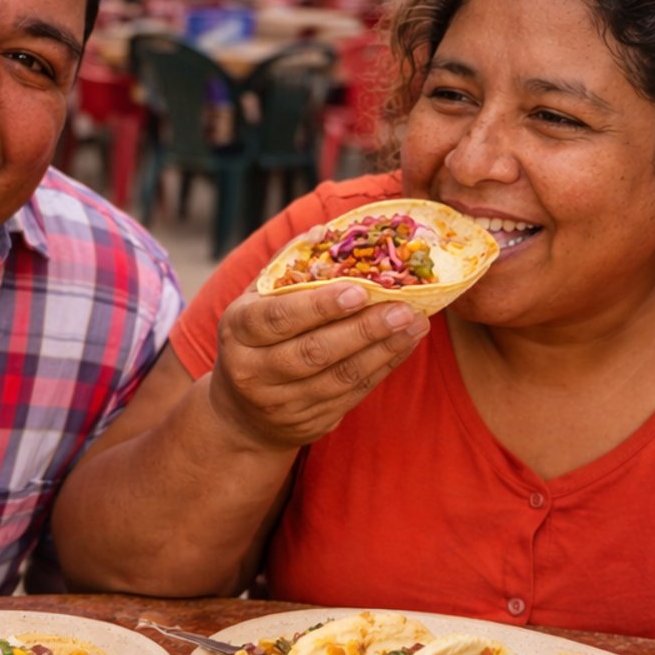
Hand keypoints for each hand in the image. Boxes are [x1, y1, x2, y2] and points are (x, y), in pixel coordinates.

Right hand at [207, 282, 428, 451]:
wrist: (242, 414)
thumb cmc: (257, 338)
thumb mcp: (256, 301)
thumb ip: (288, 267)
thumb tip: (324, 230)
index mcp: (238, 330)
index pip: (279, 317)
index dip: (320, 305)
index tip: (360, 290)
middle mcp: (253, 371)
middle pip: (313, 352)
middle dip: (363, 330)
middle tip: (403, 307)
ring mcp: (280, 403)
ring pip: (339, 377)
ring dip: (383, 350)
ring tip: (415, 324)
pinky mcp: (308, 424)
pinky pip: (351, 395)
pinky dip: (382, 369)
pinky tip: (404, 346)